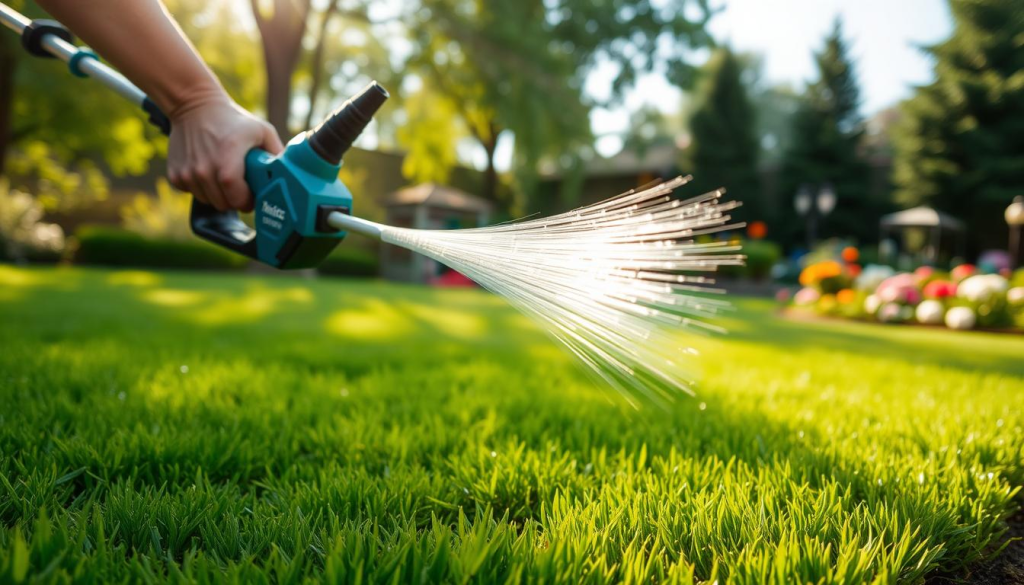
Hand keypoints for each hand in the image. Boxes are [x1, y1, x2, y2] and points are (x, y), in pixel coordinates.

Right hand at [167, 93, 283, 211]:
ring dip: (217, 194)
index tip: (252, 196)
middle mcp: (204, 168)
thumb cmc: (232, 119)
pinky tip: (207, 170)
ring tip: (223, 174)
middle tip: (240, 185)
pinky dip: (200, 187)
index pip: (236, 198)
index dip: (247, 202)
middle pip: (223, 204)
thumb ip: (277, 153)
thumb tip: (293, 174)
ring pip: (208, 201)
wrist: (194, 106)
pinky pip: (192, 193)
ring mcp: (187, 172)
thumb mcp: (262, 131)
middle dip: (235, 199)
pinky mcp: (175, 174)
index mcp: (227, 159)